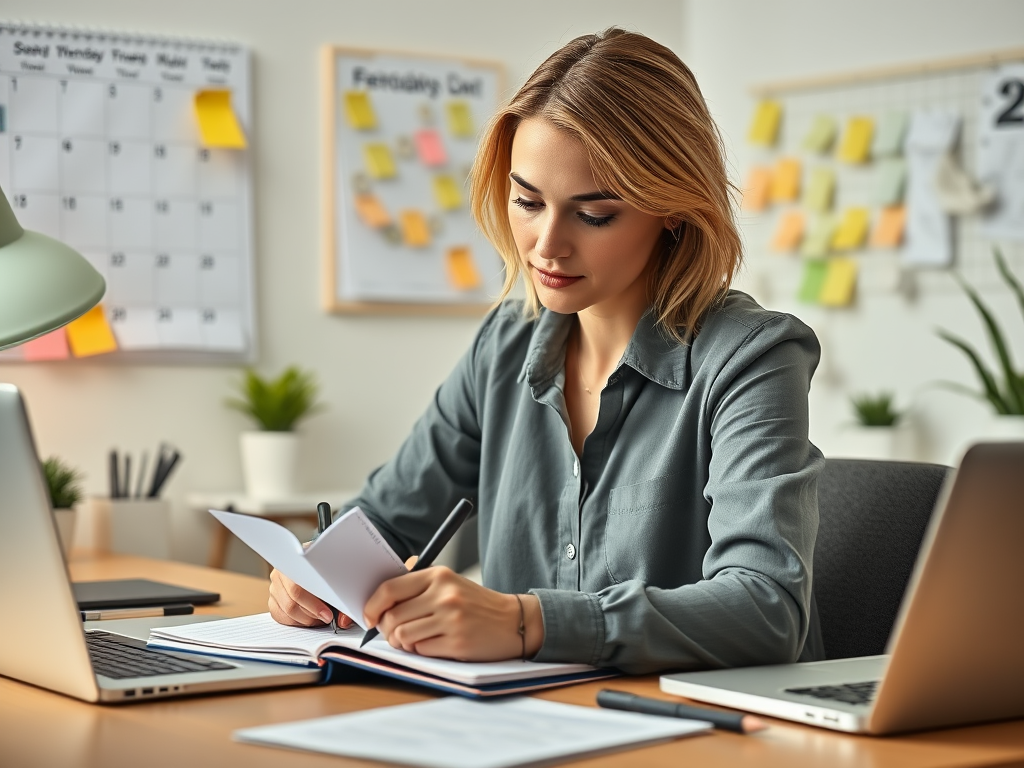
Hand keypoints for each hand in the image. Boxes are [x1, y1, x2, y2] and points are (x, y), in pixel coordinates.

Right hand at [268, 568, 354, 628]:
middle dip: (312, 615)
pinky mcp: (273, 599)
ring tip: (320, 618)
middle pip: (291, 602)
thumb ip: (342, 600)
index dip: (314, 605)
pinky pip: (280, 616)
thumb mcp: (338, 579)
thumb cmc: (328, 570)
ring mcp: (275, 586)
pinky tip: (309, 618)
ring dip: (305, 619)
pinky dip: (296, 621)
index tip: (328, 615)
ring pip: (286, 611)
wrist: (317, 564)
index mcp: (295, 561)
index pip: (298, 588)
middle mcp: (281, 572)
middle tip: (327, 619)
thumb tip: (344, 620)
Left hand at [362, 565, 543, 660]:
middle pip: (393, 617)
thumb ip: (417, 586)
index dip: (372, 606)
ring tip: (414, 640)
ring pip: (403, 636)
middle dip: (387, 630)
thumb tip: (379, 601)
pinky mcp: (457, 642)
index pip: (389, 589)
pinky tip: (434, 644)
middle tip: (394, 634)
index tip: (370, 617)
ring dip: (403, 643)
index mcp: (438, 575)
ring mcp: (451, 619)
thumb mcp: (449, 583)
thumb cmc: (475, 604)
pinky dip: (421, 650)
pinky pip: (421, 650)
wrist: (513, 620)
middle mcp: (444, 595)